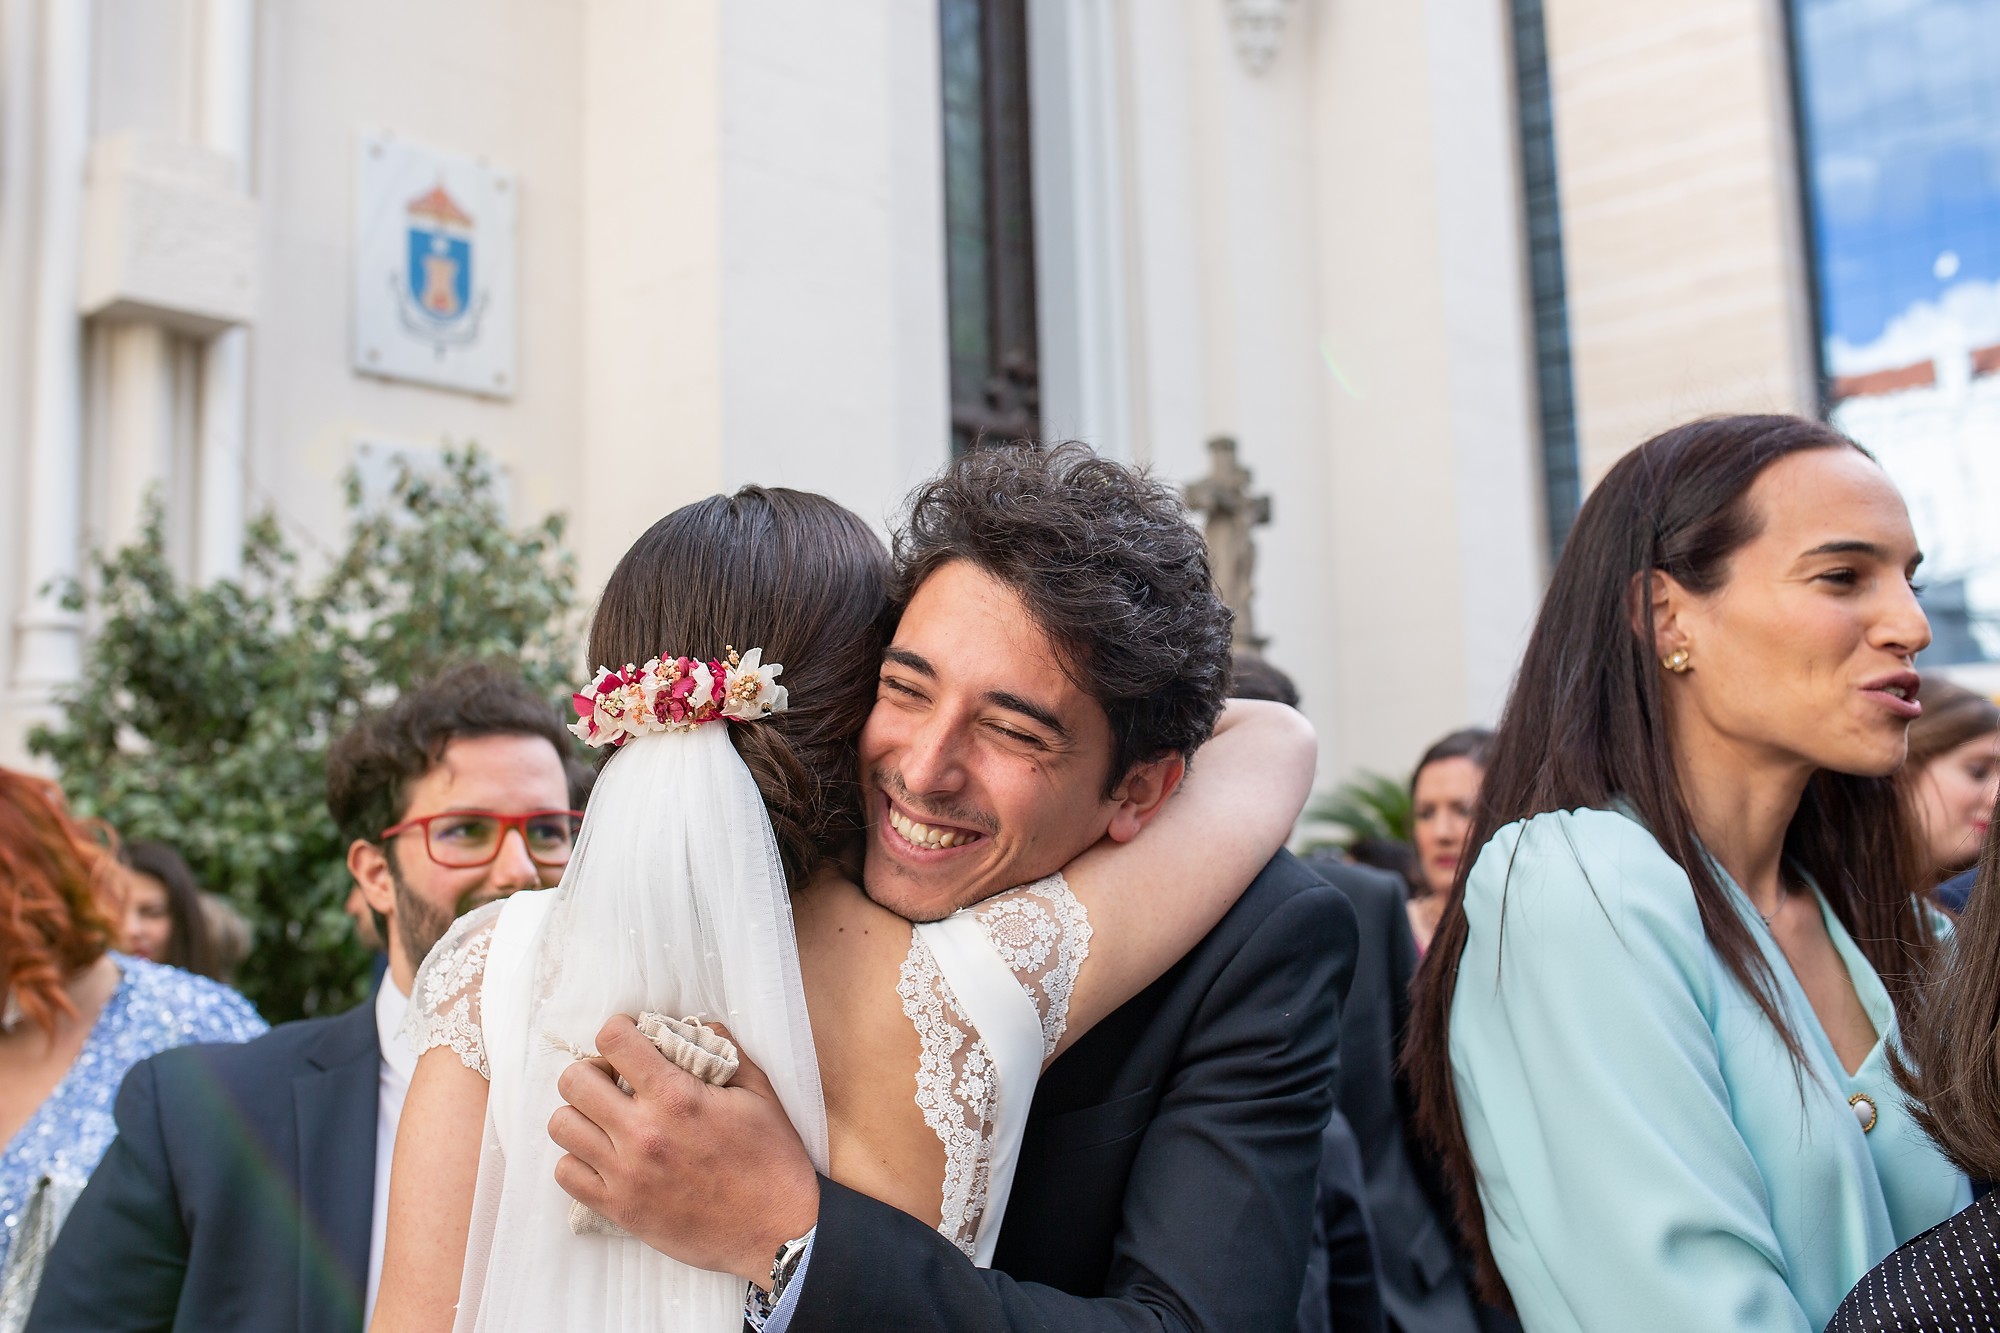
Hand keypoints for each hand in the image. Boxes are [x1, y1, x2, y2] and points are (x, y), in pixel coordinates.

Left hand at [549, 1015, 818, 1285]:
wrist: (777, 1231)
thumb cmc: (771, 1159)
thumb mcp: (759, 1092)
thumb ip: (723, 1048)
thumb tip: (691, 1024)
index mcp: (677, 1097)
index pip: (613, 1041)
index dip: (618, 1030)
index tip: (629, 1040)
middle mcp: (643, 1132)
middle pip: (574, 1081)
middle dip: (592, 1071)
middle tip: (615, 1080)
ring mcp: (626, 1174)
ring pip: (562, 1125)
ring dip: (582, 1115)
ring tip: (606, 1119)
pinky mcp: (620, 1209)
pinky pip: (567, 1173)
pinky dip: (579, 1159)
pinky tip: (605, 1156)